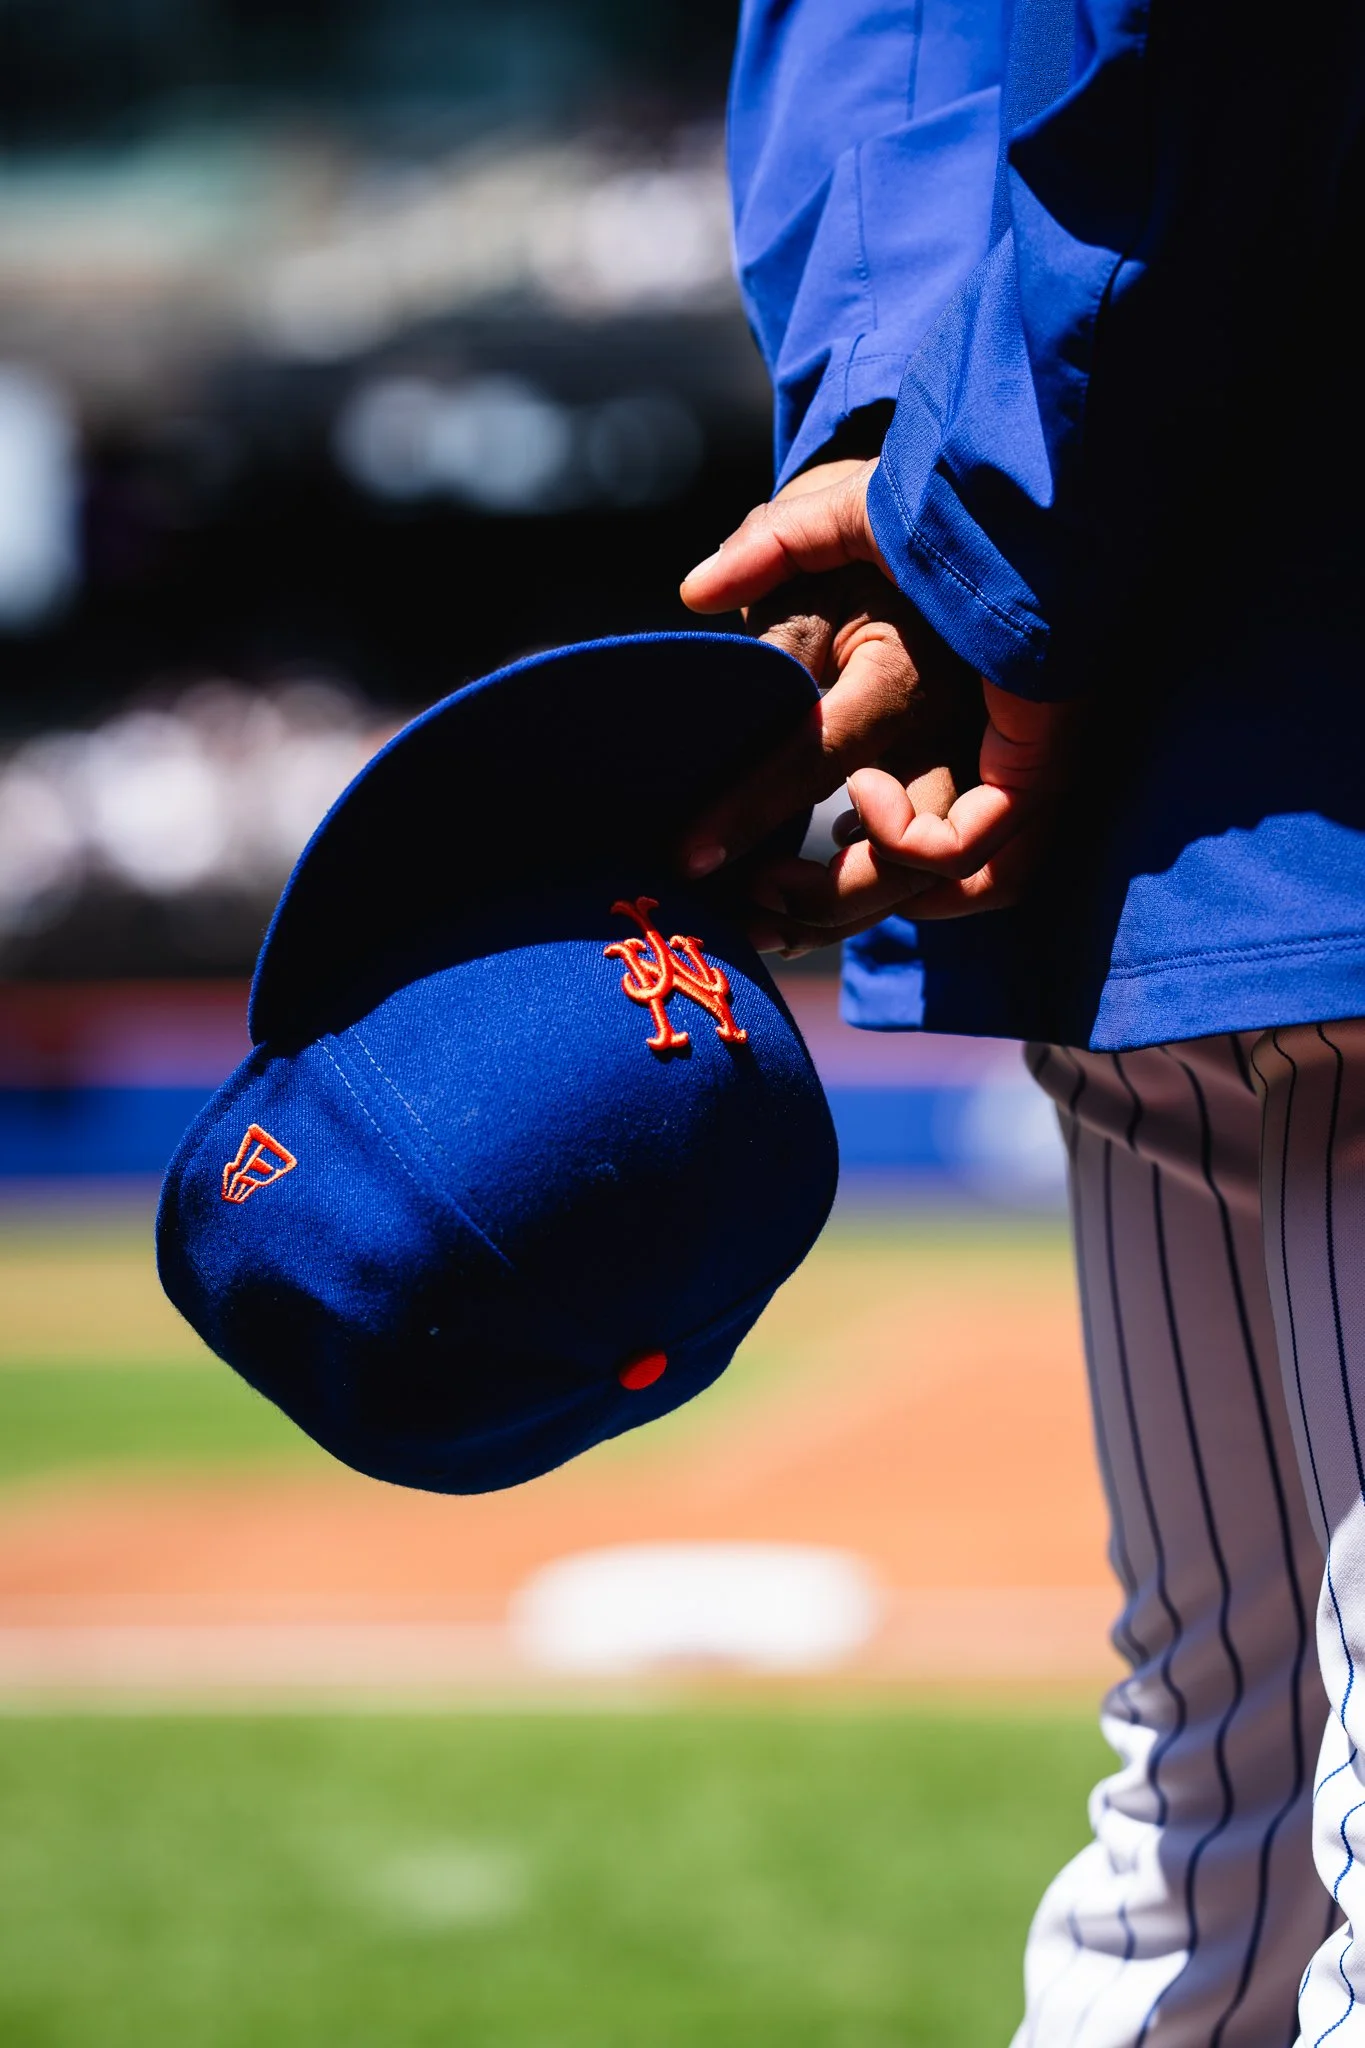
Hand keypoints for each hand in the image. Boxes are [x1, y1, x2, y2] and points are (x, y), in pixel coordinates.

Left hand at [678, 459, 1070, 951]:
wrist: (960, 529)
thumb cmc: (881, 530)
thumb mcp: (825, 523)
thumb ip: (766, 555)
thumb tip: (697, 590)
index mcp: (906, 671)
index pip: (817, 757)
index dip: (748, 813)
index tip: (686, 857)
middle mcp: (958, 732)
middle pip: (907, 856)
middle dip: (822, 899)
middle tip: (742, 895)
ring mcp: (980, 767)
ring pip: (933, 881)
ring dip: (844, 916)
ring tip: (759, 915)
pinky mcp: (984, 788)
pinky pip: (951, 876)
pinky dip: (883, 902)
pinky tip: (806, 907)